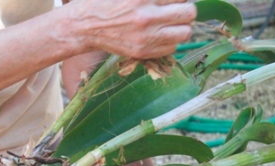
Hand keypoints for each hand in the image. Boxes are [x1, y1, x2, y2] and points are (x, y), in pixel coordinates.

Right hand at [68, 0, 196, 58]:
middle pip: (189, 13)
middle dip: (185, 10)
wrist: (85, 26)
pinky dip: (168, 42)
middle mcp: (147, 17)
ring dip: (180, 28)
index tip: (172, 0)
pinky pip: (171, 49)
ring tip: (168, 25)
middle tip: (174, 11)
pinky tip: (157, 36)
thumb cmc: (105, 1)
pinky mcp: (143, 52)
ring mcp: (146, 37)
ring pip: (185, 33)